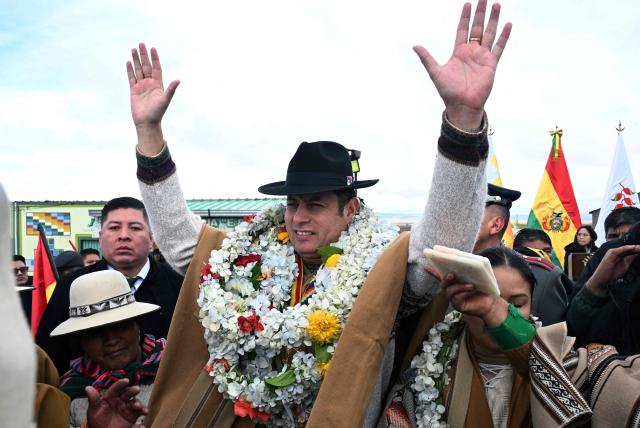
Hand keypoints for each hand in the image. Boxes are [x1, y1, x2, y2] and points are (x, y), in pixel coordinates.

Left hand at [86, 379, 147, 427]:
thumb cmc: (97, 421)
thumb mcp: (93, 410)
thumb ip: (93, 399)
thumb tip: (87, 388)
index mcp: (111, 397)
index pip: (116, 388)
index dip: (121, 384)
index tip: (126, 381)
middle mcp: (121, 400)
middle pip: (128, 393)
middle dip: (133, 390)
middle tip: (136, 389)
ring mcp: (127, 408)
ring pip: (135, 402)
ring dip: (139, 403)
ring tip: (138, 407)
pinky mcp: (133, 416)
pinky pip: (139, 413)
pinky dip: (143, 412)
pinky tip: (144, 414)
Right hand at [127, 43, 178, 154]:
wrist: (147, 123)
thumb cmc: (157, 113)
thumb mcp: (165, 100)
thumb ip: (171, 90)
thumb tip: (179, 80)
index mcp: (158, 84)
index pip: (156, 68)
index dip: (155, 58)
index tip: (153, 48)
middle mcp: (150, 83)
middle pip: (146, 66)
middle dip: (144, 55)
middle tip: (141, 43)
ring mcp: (141, 86)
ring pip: (138, 70)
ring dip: (136, 60)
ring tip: (133, 48)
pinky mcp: (133, 90)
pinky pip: (131, 78)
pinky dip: (130, 70)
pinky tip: (128, 62)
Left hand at [414, 0, 511, 128]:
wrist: (462, 105)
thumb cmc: (448, 91)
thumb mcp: (435, 72)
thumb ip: (427, 58)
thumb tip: (415, 46)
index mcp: (458, 52)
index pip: (462, 29)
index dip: (465, 17)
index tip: (467, 4)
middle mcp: (471, 52)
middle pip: (477, 27)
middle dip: (480, 13)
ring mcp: (482, 56)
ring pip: (489, 33)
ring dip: (493, 19)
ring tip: (496, 5)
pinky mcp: (491, 64)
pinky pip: (498, 47)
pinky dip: (503, 36)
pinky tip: (507, 24)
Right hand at [430, 267, 507, 326]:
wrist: (492, 303)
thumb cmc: (484, 288)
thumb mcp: (477, 276)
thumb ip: (469, 269)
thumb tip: (464, 258)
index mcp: (454, 281)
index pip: (440, 275)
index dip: (431, 271)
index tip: (424, 265)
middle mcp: (451, 289)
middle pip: (443, 283)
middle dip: (445, 278)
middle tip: (452, 274)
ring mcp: (454, 298)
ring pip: (449, 291)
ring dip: (458, 286)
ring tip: (470, 284)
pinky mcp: (458, 305)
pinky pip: (457, 298)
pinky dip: (464, 292)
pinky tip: (472, 289)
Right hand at [586, 244, 639, 296]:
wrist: (602, 279)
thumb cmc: (611, 274)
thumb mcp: (624, 266)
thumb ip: (630, 259)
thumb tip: (636, 254)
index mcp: (619, 255)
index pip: (630, 251)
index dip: (637, 250)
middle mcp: (616, 252)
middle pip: (628, 249)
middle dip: (637, 248)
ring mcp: (613, 252)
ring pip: (625, 248)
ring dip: (634, 247)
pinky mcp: (611, 254)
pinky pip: (620, 250)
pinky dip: (627, 248)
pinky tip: (633, 247)